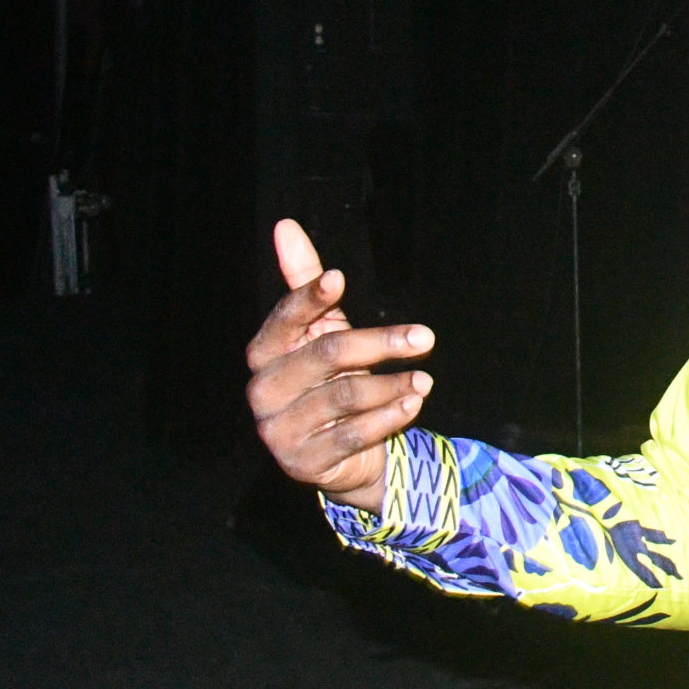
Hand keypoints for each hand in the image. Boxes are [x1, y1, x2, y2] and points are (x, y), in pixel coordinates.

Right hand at [245, 219, 435, 515]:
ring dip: (391, 386)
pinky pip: (351, 435)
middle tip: (424, 336)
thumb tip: (285, 226)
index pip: (285, 318)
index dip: (309, 297)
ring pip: (343, 397)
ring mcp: (279, 429)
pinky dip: (387, 418)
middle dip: (380, 343)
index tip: (339, 279)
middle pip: (326, 356)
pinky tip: (413, 403)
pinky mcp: (303, 462)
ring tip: (425, 378)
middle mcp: (263, 390)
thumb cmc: (328, 376)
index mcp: (264, 352)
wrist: (338, 451)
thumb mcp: (321, 328)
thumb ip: (304, 281)